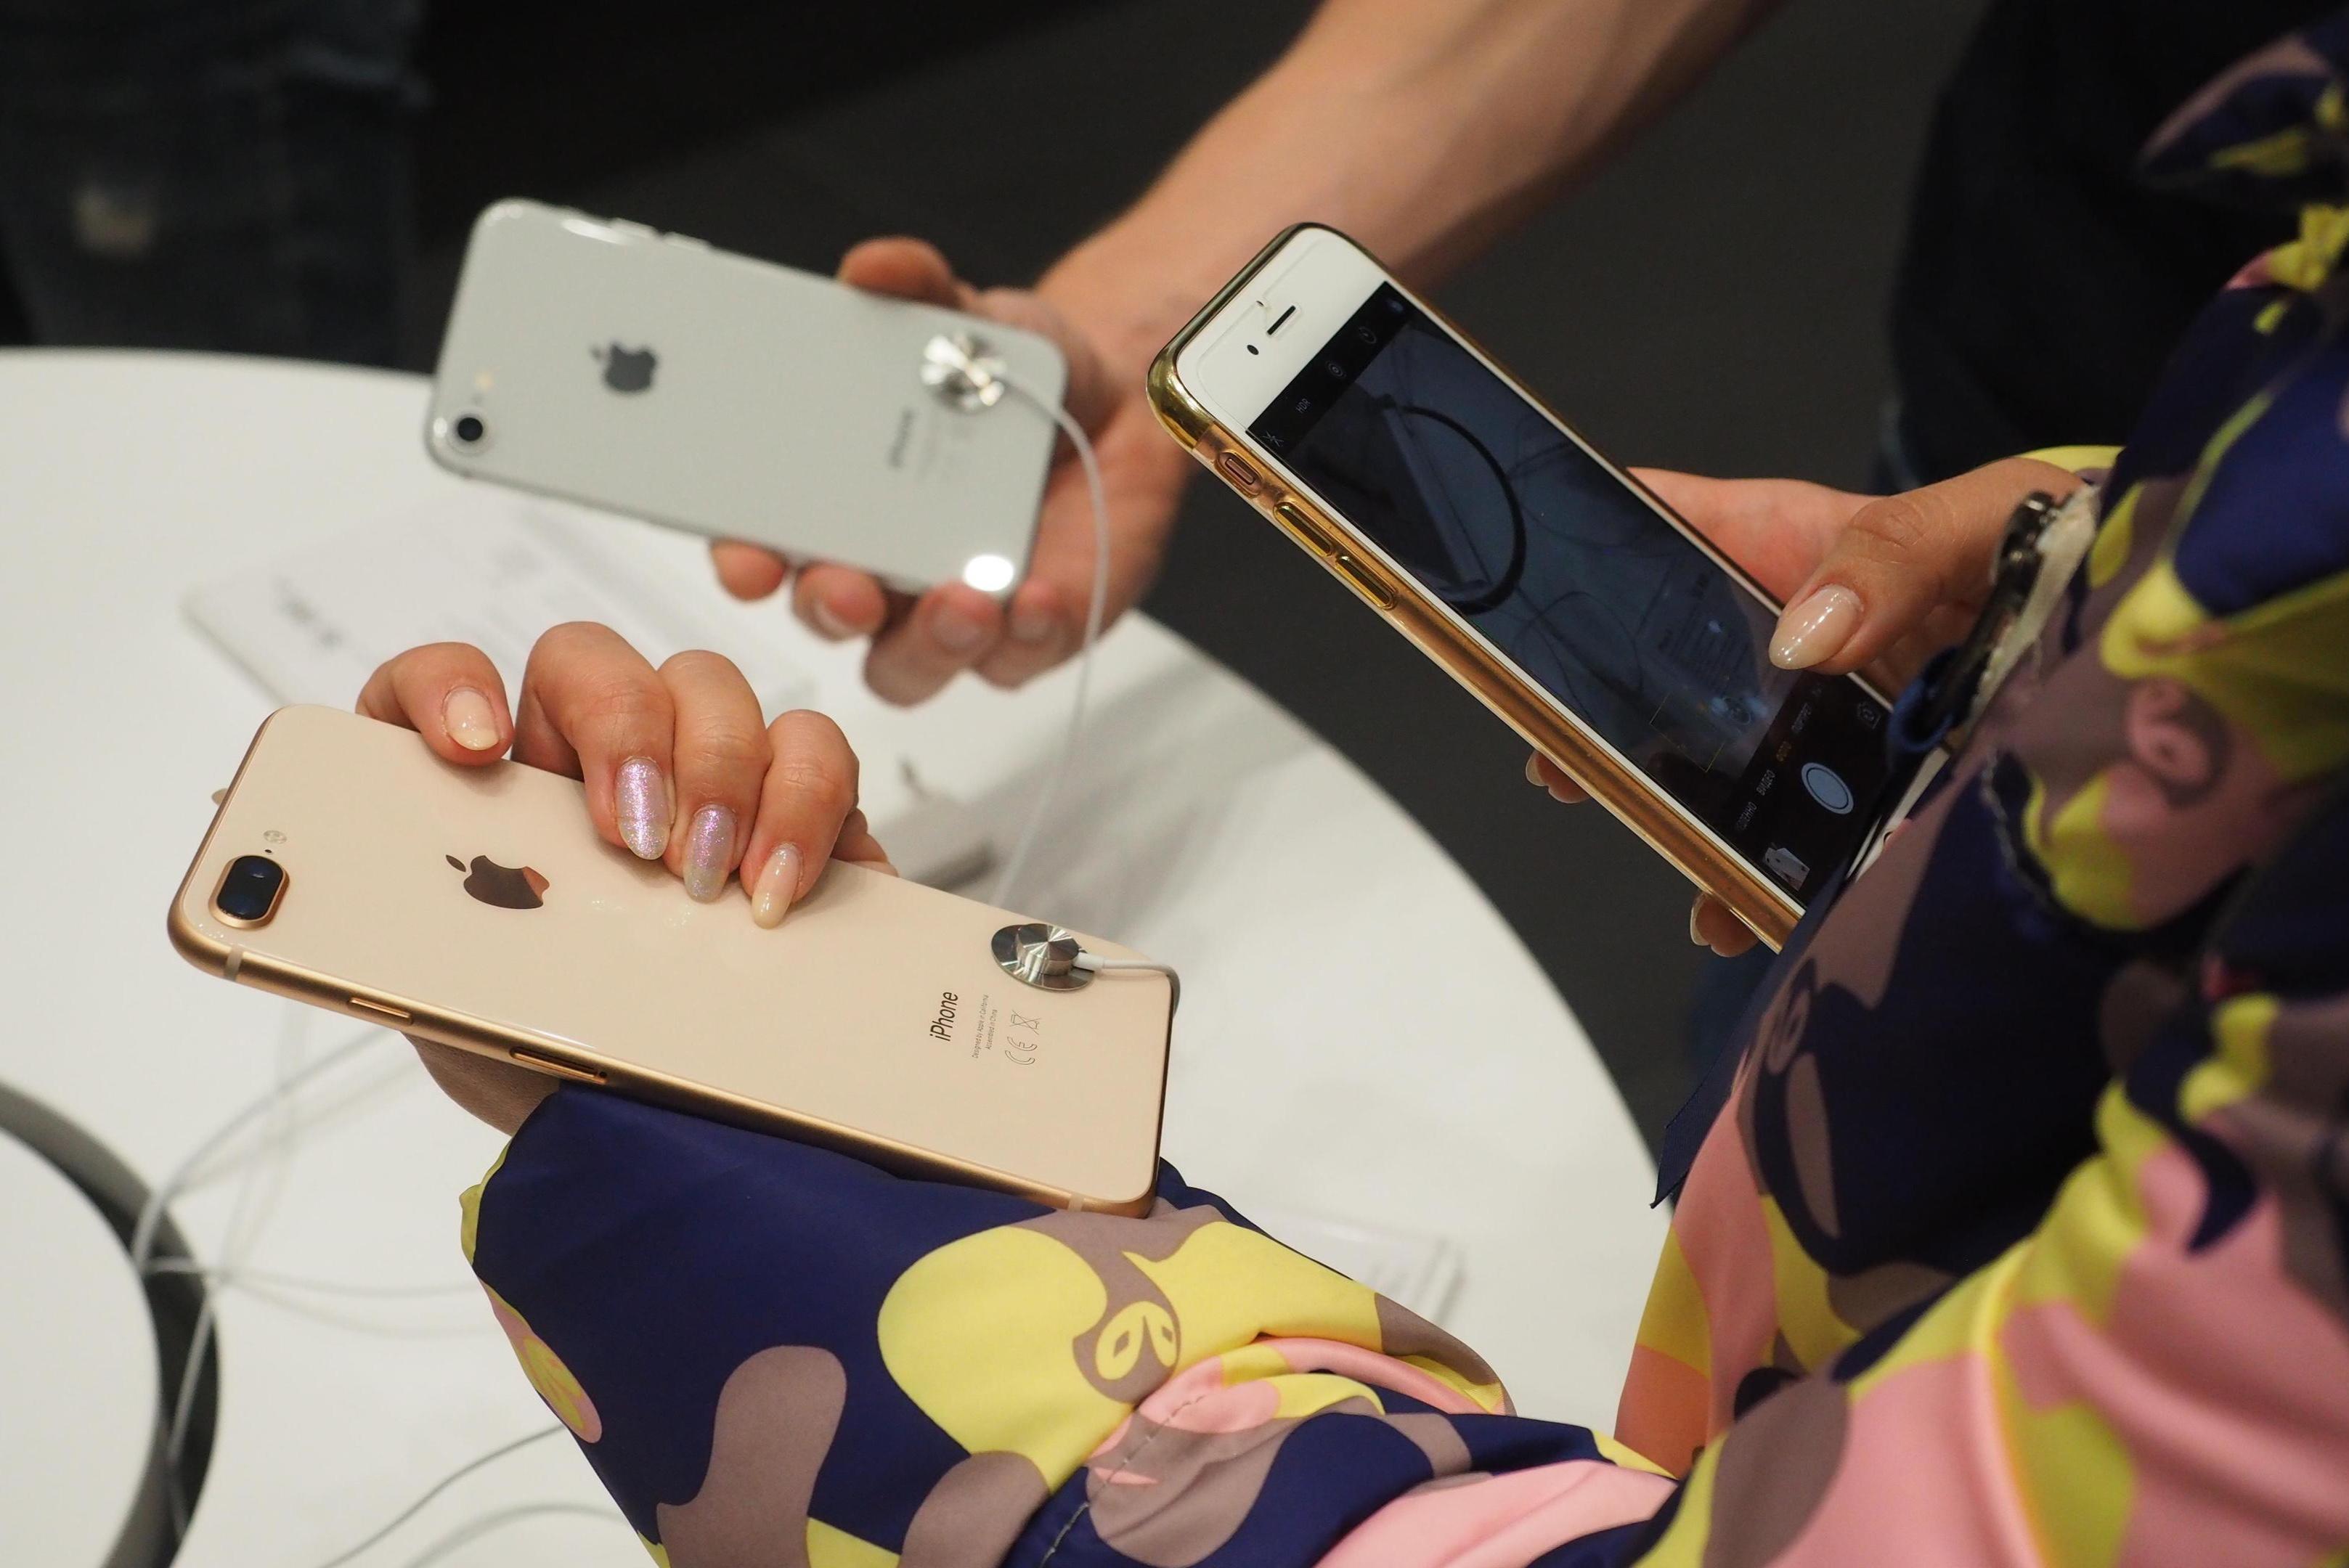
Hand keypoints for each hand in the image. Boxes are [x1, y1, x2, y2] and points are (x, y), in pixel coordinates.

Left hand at [358, 624, 895, 1128]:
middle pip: (590, 661)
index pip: (434, 687)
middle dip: (619, 726)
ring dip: (715, 770)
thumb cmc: (564, 1082)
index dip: (444, 688)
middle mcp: (584, 773)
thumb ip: (437, 955)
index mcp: (488, 809)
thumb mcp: (472, 1028)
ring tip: (706, 880)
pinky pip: (812, 743)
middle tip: (634, 837)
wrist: (683, 1148)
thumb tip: (403, 912)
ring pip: (707, 684)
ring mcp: (697, 780)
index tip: (474, 749)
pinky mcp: (797, 812)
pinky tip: (775, 887)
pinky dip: (802, 803)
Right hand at [710, 238, 1195, 706]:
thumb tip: (875, 266)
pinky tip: (1041, 596)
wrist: (1118, 406)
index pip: (758, 542)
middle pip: (825, 615)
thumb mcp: (968, 317)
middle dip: (831, 607)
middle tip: (853, 588)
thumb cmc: (1010, 377)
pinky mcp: (1024, 634)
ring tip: (964, 601)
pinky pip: (1011, 662)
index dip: (742, 556)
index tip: (748, 553)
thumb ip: (920, 287)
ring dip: (930, 642)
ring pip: (908, 665)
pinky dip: (1023, 636)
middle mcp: (877, 567)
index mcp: (831, 499)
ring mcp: (947, 610)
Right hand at [1528, 456, 2082, 955]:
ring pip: (1723, 767)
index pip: (1665, 522)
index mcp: (1797, 543)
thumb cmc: (2068, 537)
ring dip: (1682, 815)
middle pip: (1667, 667)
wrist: (2157, 637)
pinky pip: (1797, 841)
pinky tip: (1747, 911)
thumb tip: (1802, 637)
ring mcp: (1827, 719)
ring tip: (1664, 852)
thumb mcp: (1984, 517)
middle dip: (1608, 713)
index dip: (1586, 544)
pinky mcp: (1871, 790)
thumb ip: (1890, 555)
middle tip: (1561, 757)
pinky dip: (1764, 882)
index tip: (1522, 592)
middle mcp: (1796, 633)